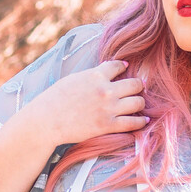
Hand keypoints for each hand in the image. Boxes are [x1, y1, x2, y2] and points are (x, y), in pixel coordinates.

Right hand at [16, 60, 147, 146]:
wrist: (46, 120)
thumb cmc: (53, 99)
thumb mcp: (72, 79)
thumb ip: (90, 75)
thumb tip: (102, 71)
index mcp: (95, 75)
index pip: (118, 66)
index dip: (123, 66)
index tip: (126, 68)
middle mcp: (106, 90)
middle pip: (134, 84)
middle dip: (137, 85)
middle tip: (137, 88)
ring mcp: (108, 108)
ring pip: (138, 102)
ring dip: (140, 102)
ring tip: (138, 104)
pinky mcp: (107, 125)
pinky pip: (132, 123)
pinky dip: (141, 121)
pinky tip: (144, 120)